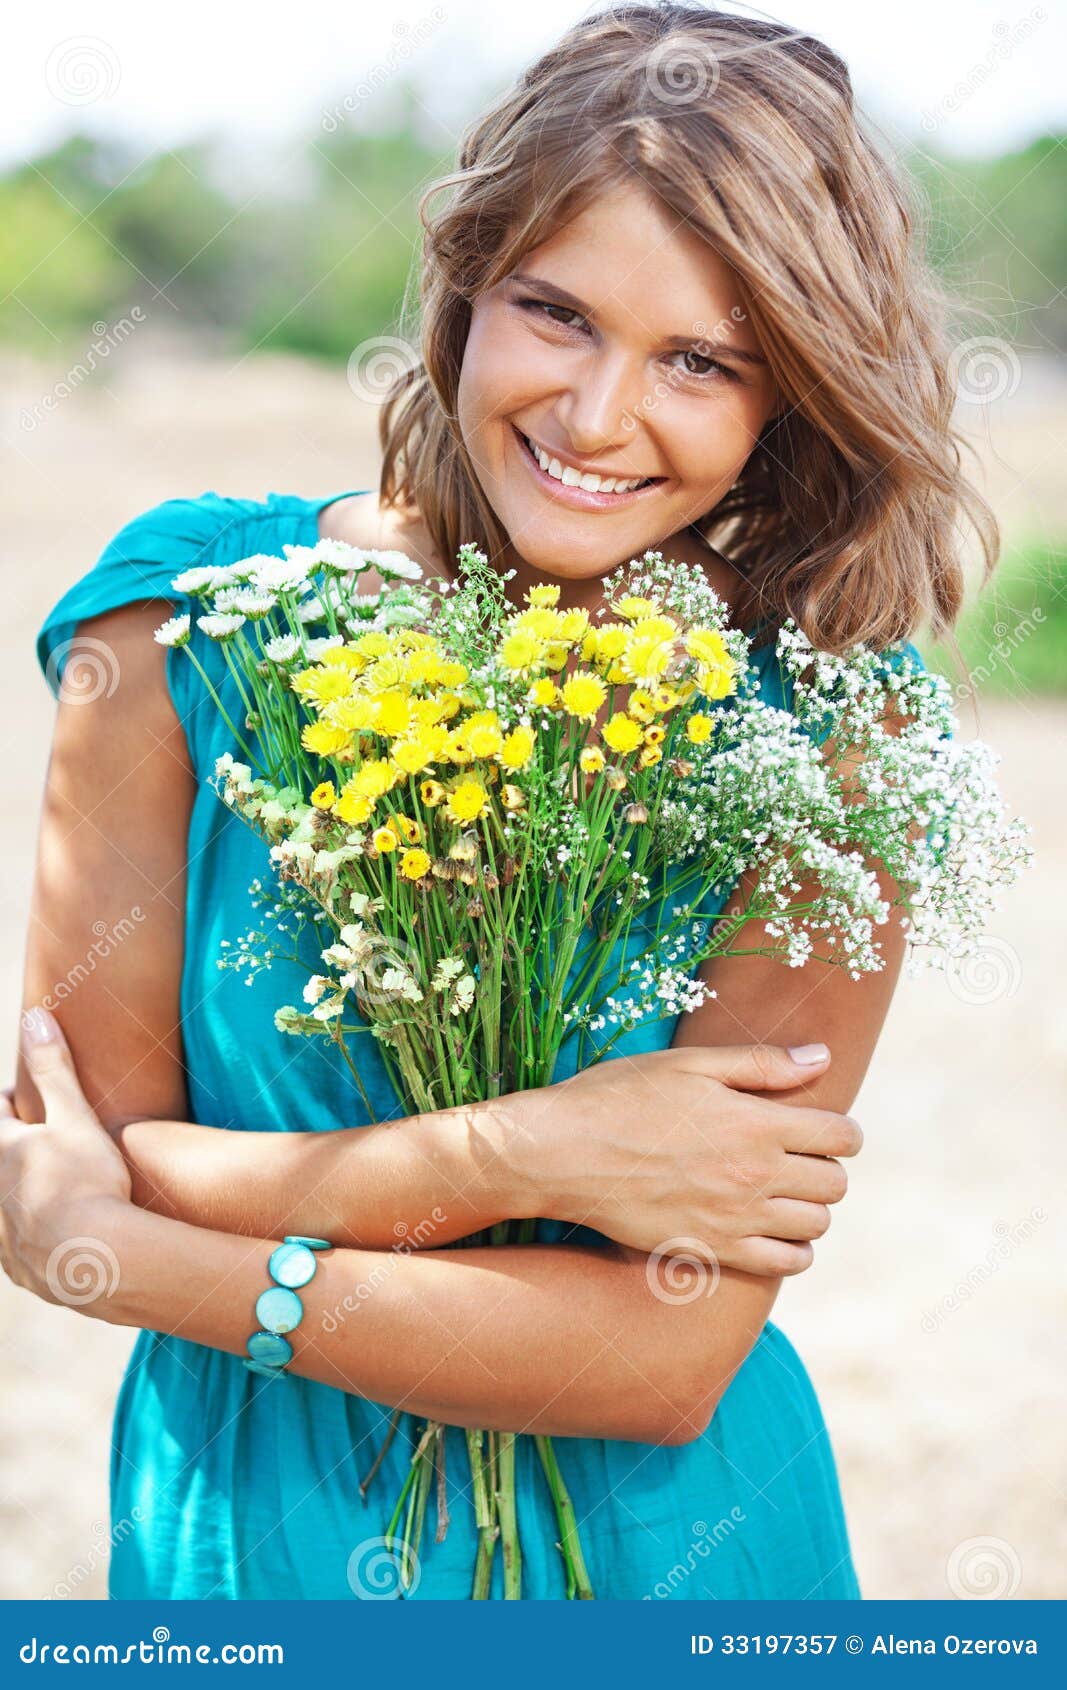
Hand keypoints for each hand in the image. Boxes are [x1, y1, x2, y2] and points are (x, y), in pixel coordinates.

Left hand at [0, 1007, 131, 1311]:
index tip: (28, 1097)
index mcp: (1, 1152)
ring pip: (3, 1206)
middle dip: (16, 1150)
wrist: (95, 1260)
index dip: (13, 1101)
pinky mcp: (17, 1269)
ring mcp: (1, 1235)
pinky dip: (27, 1234)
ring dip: (19, 1194)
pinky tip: (52, 1236)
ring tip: (50, 1191)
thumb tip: (33, 1017)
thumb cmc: (85, 1181)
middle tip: (45, 1142)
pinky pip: (13, 1247)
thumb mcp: (73, 1116)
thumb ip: (53, 1069)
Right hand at [504, 1044, 861, 1275]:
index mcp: (756, 1123)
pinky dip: (792, 1249)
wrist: (562, 1153)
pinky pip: (785, 1263)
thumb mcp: (690, 1065)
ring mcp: (735, 1219)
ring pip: (815, 1225)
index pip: (842, 1136)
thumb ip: (762, 1064)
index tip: (826, 1127)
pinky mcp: (712, 1250)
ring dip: (810, 1207)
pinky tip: (770, 1228)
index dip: (844, 1130)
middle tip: (797, 1156)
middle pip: (835, 1184)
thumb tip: (822, 1058)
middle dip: (826, 1166)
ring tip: (782, 1191)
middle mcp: (755, 1175)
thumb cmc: (620, 1096)